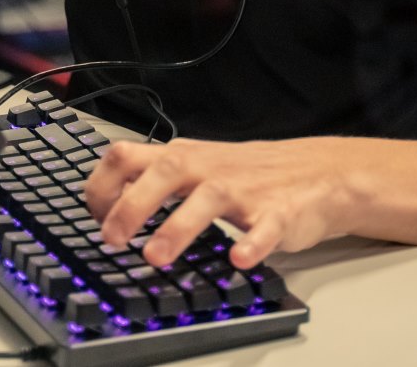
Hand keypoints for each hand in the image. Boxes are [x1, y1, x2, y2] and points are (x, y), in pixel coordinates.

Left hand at [84, 137, 357, 270]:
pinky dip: (253, 244)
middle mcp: (209, 168)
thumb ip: (156, 181)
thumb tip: (107, 210)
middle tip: (114, 240)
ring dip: (179, 227)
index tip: (94, 220)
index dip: (102, 187)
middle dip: (132, 205)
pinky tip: (240, 259)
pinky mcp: (280, 212)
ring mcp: (245, 189)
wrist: (321, 172)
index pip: (127, 156)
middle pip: (164, 171)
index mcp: (183, 157)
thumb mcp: (197, 166)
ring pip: (208, 199)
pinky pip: (266, 227)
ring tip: (157, 256)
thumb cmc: (251, 174)